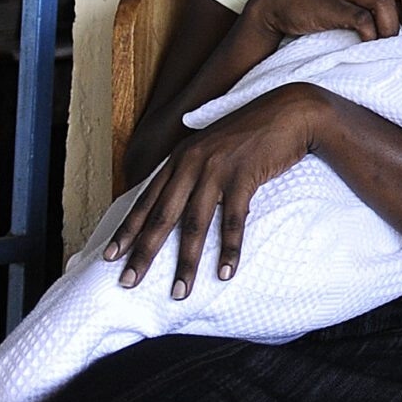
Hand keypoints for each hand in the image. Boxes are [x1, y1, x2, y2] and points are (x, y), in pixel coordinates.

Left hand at [105, 84, 333, 296]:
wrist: (292, 110)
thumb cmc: (253, 131)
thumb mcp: (213, 146)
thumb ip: (194, 168)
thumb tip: (180, 199)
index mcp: (180, 158)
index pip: (146, 199)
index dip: (127, 229)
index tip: (110, 255)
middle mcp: (191, 163)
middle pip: (162, 216)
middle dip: (144, 253)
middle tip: (128, 282)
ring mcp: (216, 168)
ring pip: (194, 224)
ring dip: (186, 262)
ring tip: (180, 291)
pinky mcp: (243, 175)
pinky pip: (233, 220)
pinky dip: (229, 249)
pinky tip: (225, 271)